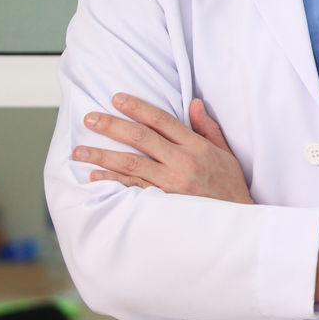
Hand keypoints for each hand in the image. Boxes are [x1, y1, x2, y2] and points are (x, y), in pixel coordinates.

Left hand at [73, 93, 252, 203]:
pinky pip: (133, 189)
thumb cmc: (229, 186)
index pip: (162, 120)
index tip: (116, 99)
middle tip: (90, 118)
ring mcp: (172, 183)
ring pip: (132, 164)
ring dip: (103, 155)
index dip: (138, 108)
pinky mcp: (164, 203)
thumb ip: (208, 128)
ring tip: (80, 150)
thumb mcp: (225, 152)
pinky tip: (95, 175)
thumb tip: (194, 103)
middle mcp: (183, 162)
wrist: (238, 220)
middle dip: (113, 126)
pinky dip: (113, 181)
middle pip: (141, 138)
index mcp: (196, 146)